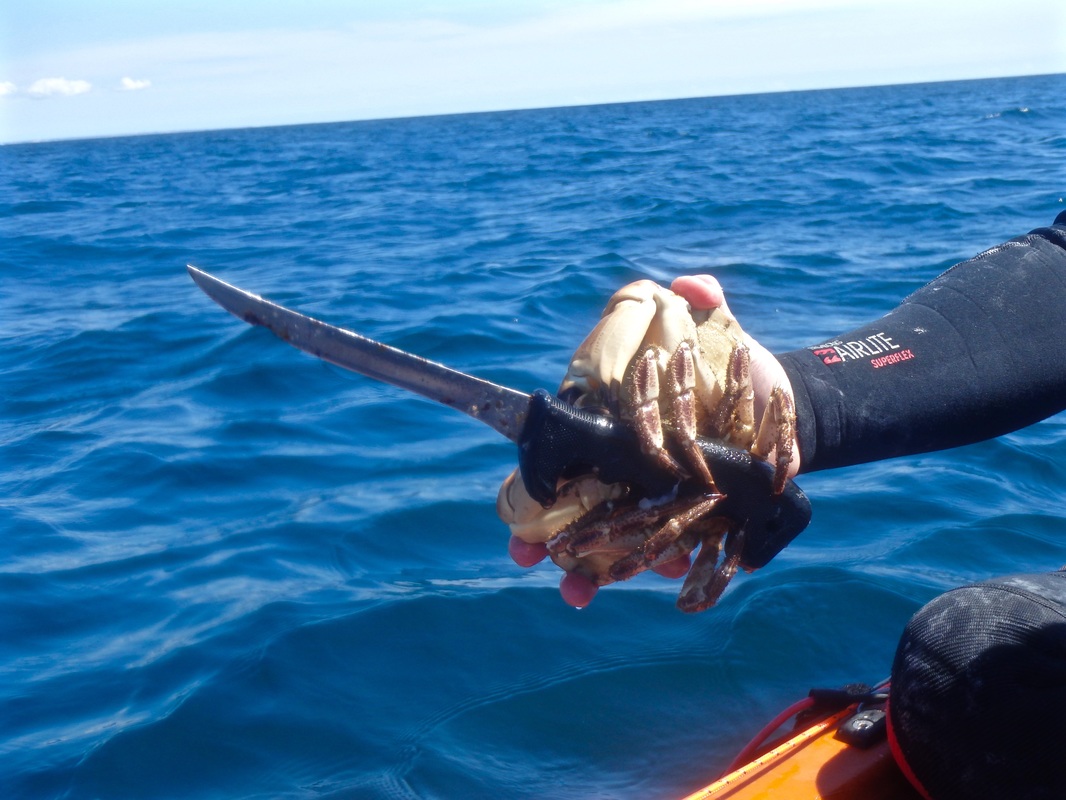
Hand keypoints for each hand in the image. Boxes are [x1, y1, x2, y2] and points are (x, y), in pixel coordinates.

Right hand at [508, 275, 800, 607]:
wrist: (786, 414)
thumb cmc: (741, 371)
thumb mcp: (722, 332)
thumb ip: (705, 301)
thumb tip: (693, 283)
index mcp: (618, 428)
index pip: (565, 455)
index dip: (534, 481)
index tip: (518, 499)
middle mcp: (628, 466)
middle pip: (575, 507)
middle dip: (545, 538)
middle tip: (525, 558)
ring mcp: (656, 498)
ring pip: (612, 538)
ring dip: (588, 570)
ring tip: (577, 593)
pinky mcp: (690, 520)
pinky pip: (665, 547)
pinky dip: (659, 564)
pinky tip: (655, 577)